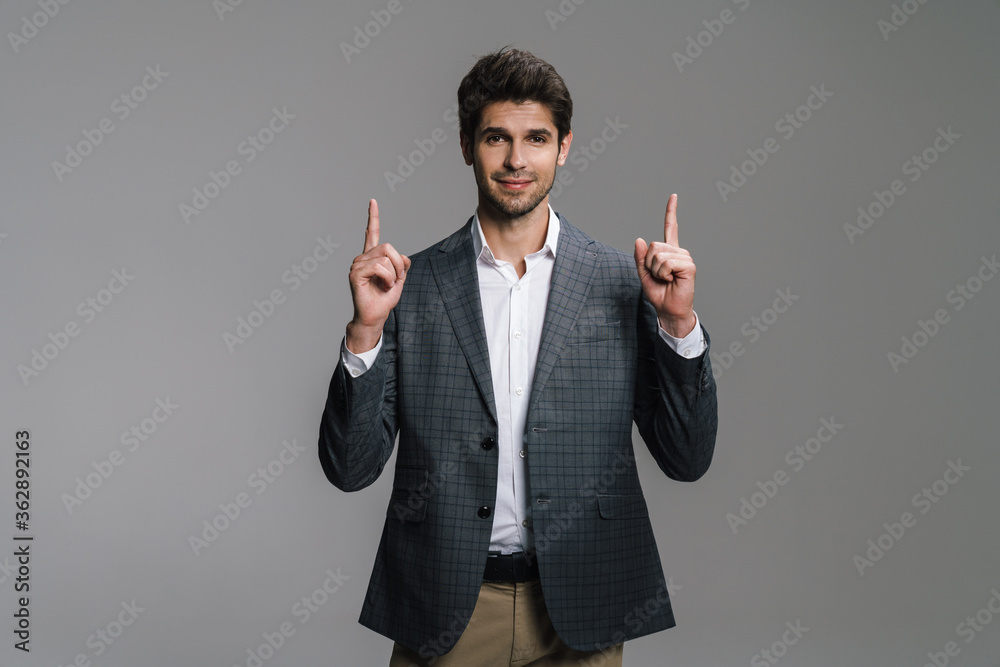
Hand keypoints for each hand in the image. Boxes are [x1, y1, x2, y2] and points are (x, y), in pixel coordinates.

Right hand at [346, 199, 410, 352]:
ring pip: (385, 258)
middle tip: (396, 279)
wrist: (375, 316)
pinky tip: (383, 286)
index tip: (373, 201)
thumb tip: (403, 257)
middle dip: (399, 264)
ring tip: (387, 285)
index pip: (372, 233)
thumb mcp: (399, 279)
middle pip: (388, 247)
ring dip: (393, 274)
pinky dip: (387, 278)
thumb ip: (402, 265)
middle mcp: (362, 258)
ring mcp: (357, 264)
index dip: (373, 217)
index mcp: (372, 257)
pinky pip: (379, 267)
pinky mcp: (355, 273)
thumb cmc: (384, 299)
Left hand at [634, 193, 696, 337]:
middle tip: (660, 276)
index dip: (671, 212)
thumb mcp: (644, 274)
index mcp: (669, 252)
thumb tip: (639, 239)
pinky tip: (672, 280)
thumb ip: (640, 258)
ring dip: (657, 271)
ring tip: (666, 279)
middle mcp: (679, 252)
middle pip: (654, 246)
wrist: (669, 310)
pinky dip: (664, 274)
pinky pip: (667, 263)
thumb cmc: (659, 293)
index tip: (674, 196)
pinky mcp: (689, 266)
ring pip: (658, 255)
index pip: (671, 228)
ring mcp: (685, 258)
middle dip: (649, 264)